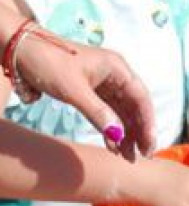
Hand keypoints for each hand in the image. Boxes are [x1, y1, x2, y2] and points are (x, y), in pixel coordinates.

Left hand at [17, 33, 155, 158]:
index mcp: (117, 68)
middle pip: (134, 106)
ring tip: (127, 155)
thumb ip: (98, 113)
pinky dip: (110, 128)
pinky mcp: (91, 91)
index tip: (149, 143)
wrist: (21, 50)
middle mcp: (115, 75)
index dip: (147, 122)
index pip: (140, 98)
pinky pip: (107, 112)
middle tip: (141, 154)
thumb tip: (118, 135)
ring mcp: (104, 83)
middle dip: (139, 131)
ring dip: (125, 133)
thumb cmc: (49, 63)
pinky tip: (112, 144)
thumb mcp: (73, 90)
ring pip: (122, 111)